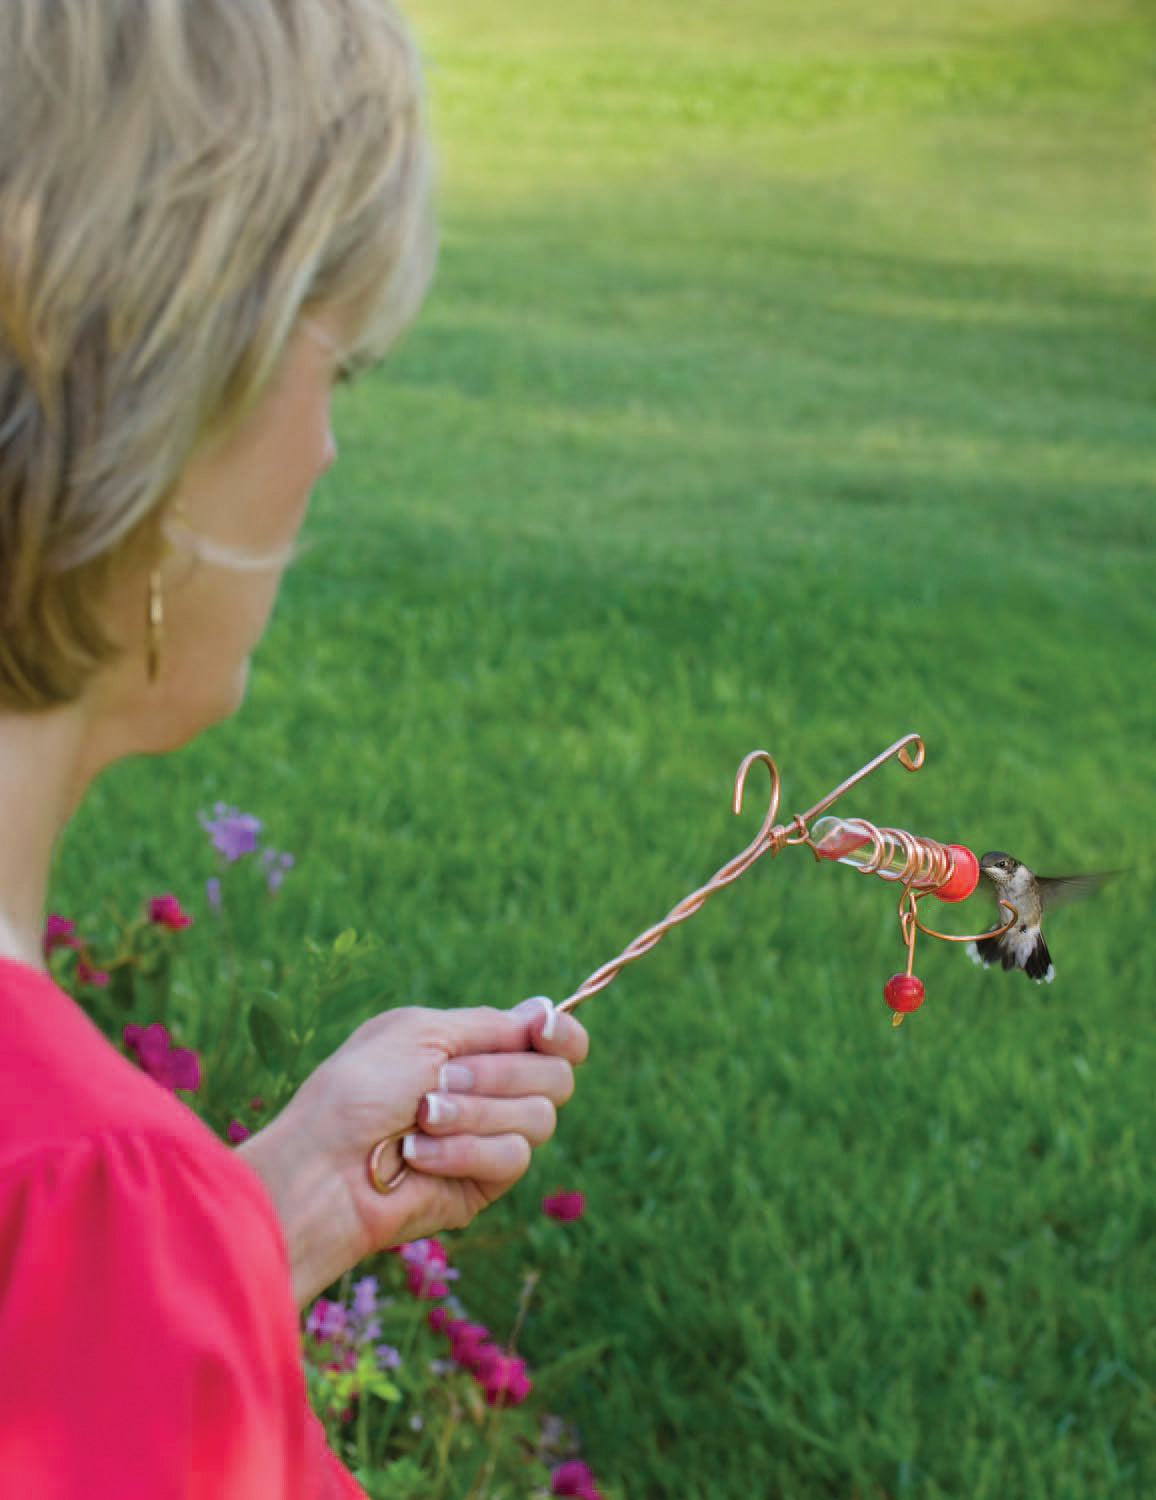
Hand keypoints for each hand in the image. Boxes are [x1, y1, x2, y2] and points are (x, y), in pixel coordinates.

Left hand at [238, 998, 586, 1305]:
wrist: (325, 1166)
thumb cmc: (359, 1089)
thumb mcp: (421, 1032)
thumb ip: (489, 1024)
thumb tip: (546, 1009)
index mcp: (474, 1047)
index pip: (553, 1040)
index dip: (563, 1034)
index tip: (544, 1030)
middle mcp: (491, 1090)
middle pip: (555, 1077)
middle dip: (499, 1074)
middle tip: (441, 1079)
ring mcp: (491, 1137)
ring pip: (539, 1119)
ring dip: (474, 1113)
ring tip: (421, 1118)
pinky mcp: (485, 1182)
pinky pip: (511, 1158)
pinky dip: (463, 1151)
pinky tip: (419, 1155)